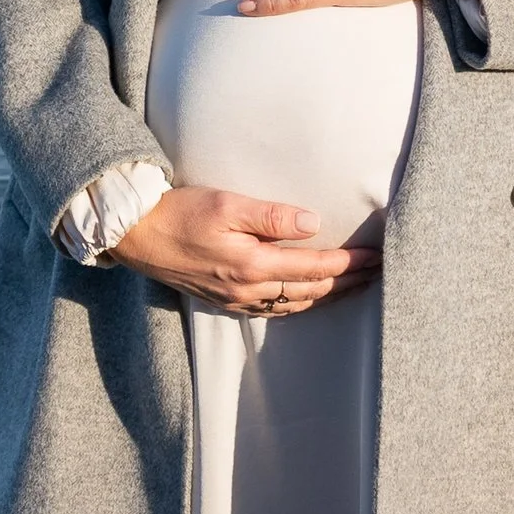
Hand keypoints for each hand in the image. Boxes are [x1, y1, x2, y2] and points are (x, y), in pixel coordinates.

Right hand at [108, 186, 378, 316]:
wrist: (136, 235)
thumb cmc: (179, 212)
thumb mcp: (226, 204)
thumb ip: (272, 216)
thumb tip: (314, 224)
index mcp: (252, 265)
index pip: (315, 268)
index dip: (350, 263)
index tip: (377, 256)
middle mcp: (247, 290)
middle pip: (311, 292)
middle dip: (347, 283)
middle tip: (377, 273)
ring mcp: (235, 300)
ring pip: (295, 305)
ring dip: (327, 296)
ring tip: (353, 285)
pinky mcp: (224, 300)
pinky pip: (273, 310)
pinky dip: (300, 304)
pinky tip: (308, 296)